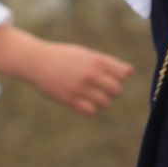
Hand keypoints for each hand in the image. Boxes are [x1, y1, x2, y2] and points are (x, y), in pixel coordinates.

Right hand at [0, 26, 133, 115]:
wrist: (37, 61)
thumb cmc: (64, 57)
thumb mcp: (86, 54)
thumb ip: (108, 63)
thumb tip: (129, 71)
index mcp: (96, 60)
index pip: (122, 75)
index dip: (118, 78)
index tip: (108, 77)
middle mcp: (90, 74)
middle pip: (116, 90)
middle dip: (112, 91)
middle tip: (100, 89)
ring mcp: (80, 88)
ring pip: (105, 103)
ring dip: (102, 102)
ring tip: (91, 96)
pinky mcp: (70, 100)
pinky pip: (91, 112)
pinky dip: (91, 110)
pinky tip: (83, 103)